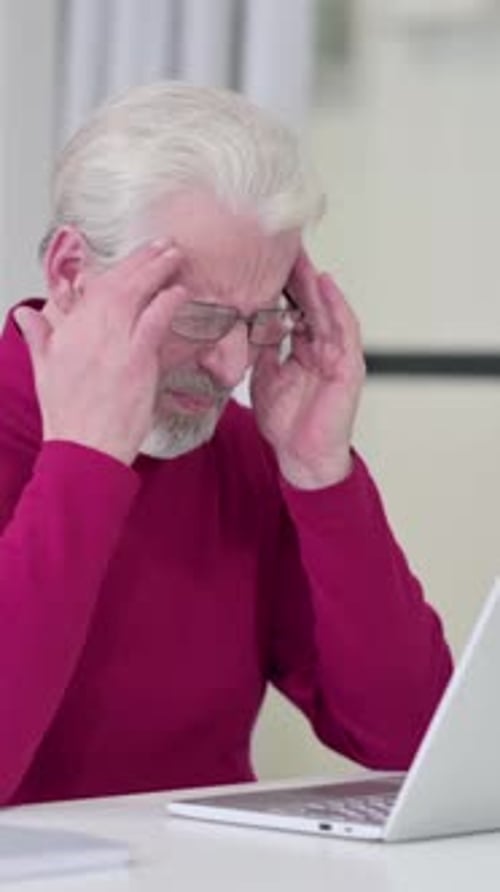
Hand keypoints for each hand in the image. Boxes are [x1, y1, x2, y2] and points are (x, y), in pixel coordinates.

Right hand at [15, 241, 186, 465]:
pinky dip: (168, 303)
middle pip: (119, 283)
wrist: (85, 447)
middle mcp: (91, 331)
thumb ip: (39, 336)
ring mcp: (116, 343)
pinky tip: (180, 292)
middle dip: (143, 259)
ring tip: (176, 256)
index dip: (120, 267)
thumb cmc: (69, 415)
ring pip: (137, 295)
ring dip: (159, 271)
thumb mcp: (45, 370)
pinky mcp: (137, 360)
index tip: (137, 256)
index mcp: (69, 330)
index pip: (96, 287)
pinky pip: (155, 321)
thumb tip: (25, 314)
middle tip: (164, 244)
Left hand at [250, 251, 364, 489]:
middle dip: (297, 274)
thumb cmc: (286, 424)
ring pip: (327, 308)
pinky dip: (336, 305)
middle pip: (310, 302)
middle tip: (282, 245)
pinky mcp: (349, 365)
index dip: (279, 284)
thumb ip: (259, 350)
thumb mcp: (263, 378)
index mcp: (302, 348)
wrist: (301, 458)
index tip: (260, 259)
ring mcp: (337, 354)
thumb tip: (239, 325)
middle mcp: (321, 347)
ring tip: (302, 256)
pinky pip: (345, 328)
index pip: (292, 307)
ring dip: (315, 282)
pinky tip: (325, 285)